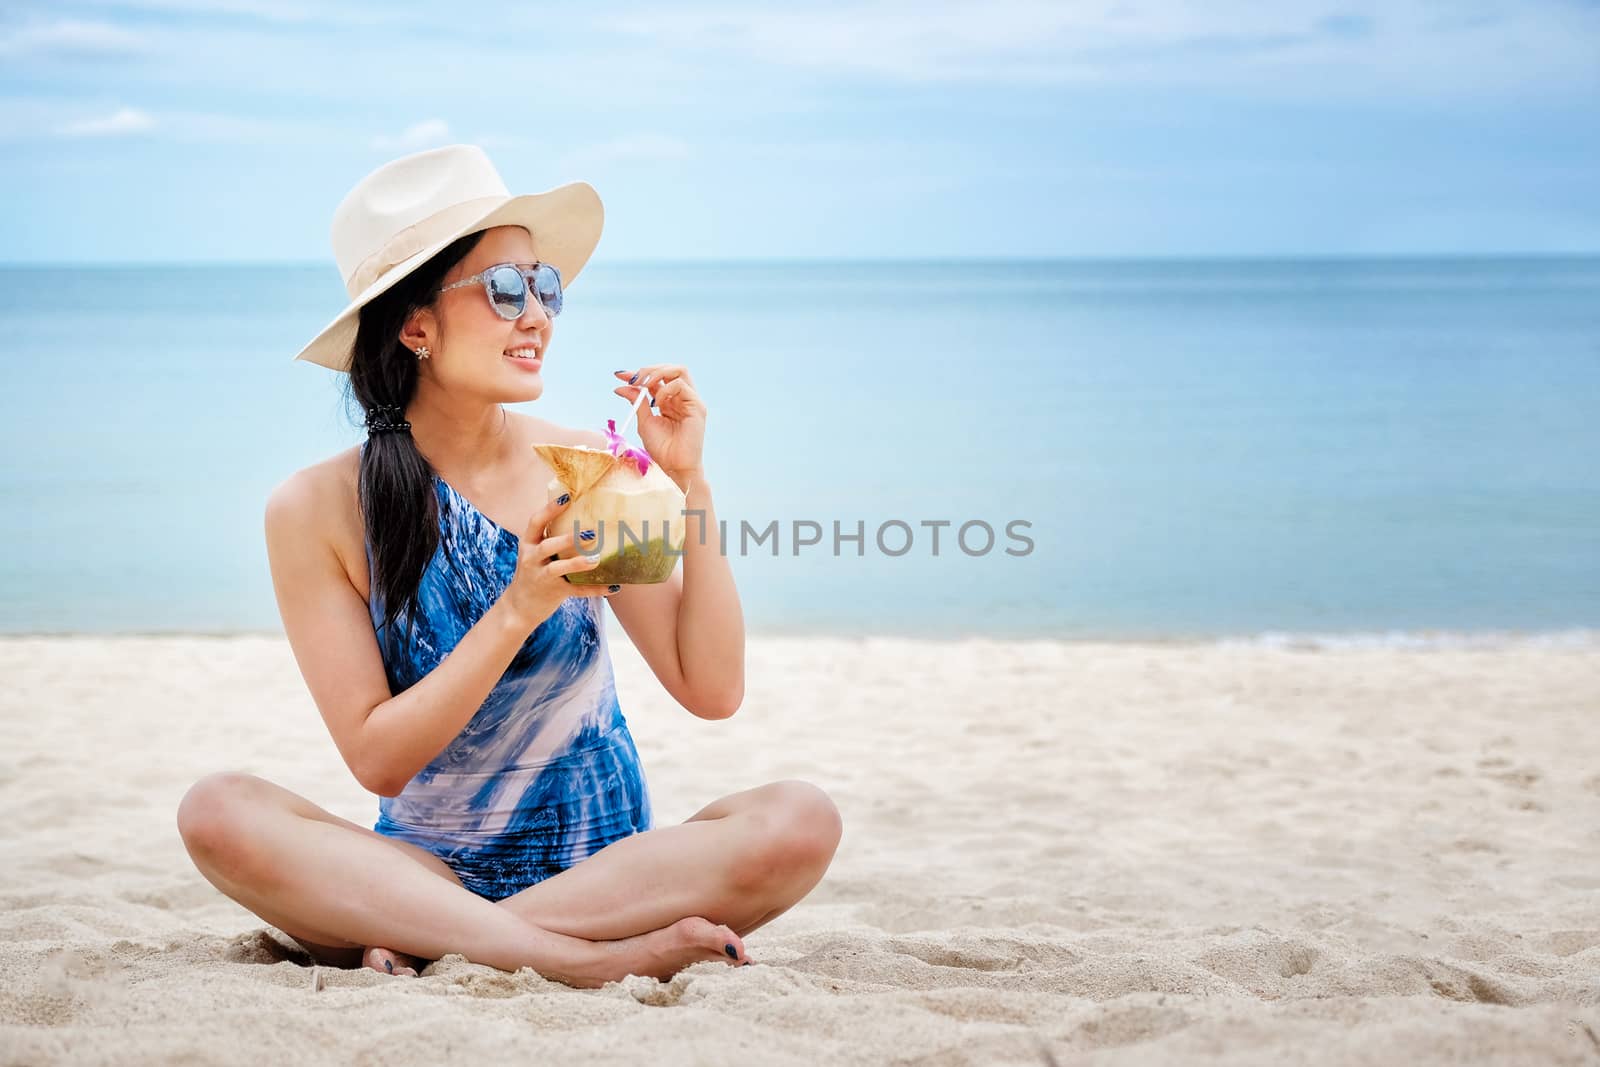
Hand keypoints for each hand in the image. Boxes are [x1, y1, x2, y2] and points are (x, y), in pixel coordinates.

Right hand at [503, 495, 614, 629]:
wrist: (518, 608)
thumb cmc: (534, 572)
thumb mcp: (535, 553)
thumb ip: (551, 537)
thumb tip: (583, 515)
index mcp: (528, 543)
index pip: (536, 522)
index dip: (550, 509)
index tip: (568, 497)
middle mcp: (532, 559)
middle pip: (547, 545)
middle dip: (568, 539)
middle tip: (590, 532)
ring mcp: (542, 577)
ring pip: (558, 568)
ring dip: (578, 563)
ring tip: (596, 559)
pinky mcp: (554, 593)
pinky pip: (576, 590)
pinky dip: (596, 589)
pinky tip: (614, 586)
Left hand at [612, 365, 705, 482]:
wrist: (675, 467)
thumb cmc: (662, 449)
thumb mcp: (644, 421)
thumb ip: (636, 401)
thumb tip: (620, 385)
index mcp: (670, 401)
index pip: (656, 378)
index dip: (639, 373)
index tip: (619, 375)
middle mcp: (682, 398)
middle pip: (670, 369)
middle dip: (648, 369)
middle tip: (632, 379)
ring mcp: (691, 401)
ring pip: (679, 370)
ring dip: (657, 373)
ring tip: (644, 385)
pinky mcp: (697, 406)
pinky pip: (681, 385)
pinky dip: (665, 389)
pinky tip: (657, 403)